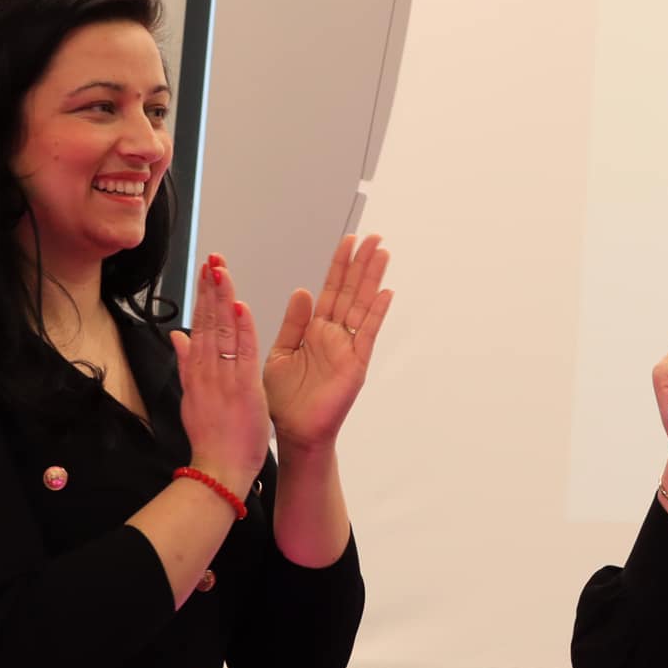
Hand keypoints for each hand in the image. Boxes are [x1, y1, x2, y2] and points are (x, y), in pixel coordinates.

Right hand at [169, 253, 271, 489]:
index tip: (207, 271)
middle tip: (213, 258)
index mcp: (197, 372)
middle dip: (210, 289)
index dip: (203, 296)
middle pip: (207, 322)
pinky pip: (241, 354)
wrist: (218, 470)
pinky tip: (241, 306)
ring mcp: (223, 379)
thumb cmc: (212, 439)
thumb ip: (185, 365)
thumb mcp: (192, 397)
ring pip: (221, 332)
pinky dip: (241, 330)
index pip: (199, 325)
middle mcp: (207, 370)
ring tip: (222, 271)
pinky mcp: (241, 389)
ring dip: (222, 299)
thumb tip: (176, 336)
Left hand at [264, 233, 391, 453]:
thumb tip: (303, 291)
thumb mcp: (281, 352)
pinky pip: (367, 334)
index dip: (339, 266)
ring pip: (362, 306)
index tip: (348, 242)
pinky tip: (385, 292)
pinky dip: (377, 313)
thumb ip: (294, 322)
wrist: (293, 430)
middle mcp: (335, 335)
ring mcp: (348, 348)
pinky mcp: (356, 364)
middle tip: (374, 237)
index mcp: (315, 330)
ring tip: (383, 253)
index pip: (331, 290)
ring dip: (372, 279)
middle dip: (362, 264)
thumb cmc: (285, 400)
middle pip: (351, 292)